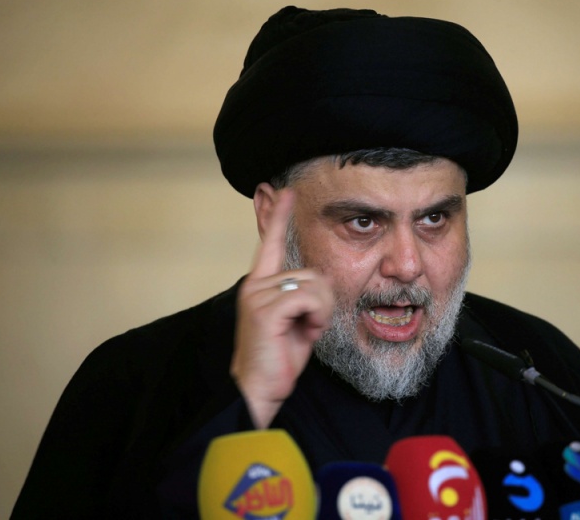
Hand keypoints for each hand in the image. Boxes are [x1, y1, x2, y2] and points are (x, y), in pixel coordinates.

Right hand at [230, 188, 333, 428]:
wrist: (260, 388)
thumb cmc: (279, 358)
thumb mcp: (299, 321)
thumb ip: (306, 297)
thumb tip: (323, 281)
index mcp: (261, 285)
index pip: (271, 244)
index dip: (279, 217)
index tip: (284, 191)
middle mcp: (256, 284)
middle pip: (313, 273)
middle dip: (323, 301)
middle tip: (309, 326)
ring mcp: (257, 295)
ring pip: (315, 284)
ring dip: (321, 311)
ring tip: (305, 330)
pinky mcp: (264, 309)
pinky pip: (309, 297)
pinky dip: (317, 315)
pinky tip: (306, 331)